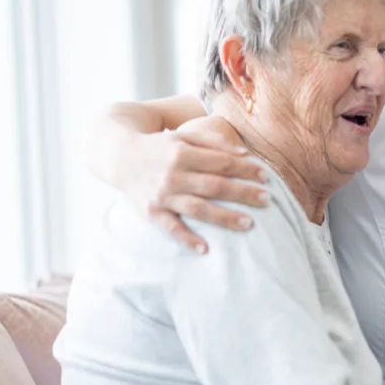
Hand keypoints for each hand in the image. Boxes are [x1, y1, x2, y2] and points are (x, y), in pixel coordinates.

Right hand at [125, 117, 268, 252]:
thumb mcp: (183, 135)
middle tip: (267, 200)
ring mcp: (161, 195)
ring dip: (224, 217)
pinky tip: (205, 249)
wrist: (118, 155)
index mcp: (182, 152)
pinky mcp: (151, 212)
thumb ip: (213, 141)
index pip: (221, 162)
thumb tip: (245, 153)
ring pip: (197, 208)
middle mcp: (172, 174)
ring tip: (249, 224)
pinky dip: (187, 238)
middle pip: (214, 186)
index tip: (266, 178)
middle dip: (243, 193)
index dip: (245, 170)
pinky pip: (171, 228)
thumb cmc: (160, 146)